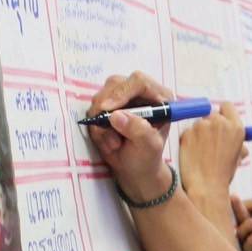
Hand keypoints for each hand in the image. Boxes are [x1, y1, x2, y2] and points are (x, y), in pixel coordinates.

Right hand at [85, 72, 174, 200]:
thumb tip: (116, 116)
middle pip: (115, 84)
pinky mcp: (106, 107)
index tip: (107, 110)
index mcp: (159, 97)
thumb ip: (138, 130)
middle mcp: (139, 93)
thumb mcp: (150, 147)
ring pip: (100, 98)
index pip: (138, 82)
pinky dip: (96, 128)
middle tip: (107, 133)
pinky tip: (107, 142)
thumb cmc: (147, 157)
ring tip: (114, 144)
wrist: (134, 168)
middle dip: (106, 109)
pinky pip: (92, 111)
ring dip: (101, 124)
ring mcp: (121, 98)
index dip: (121, 92)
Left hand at [178, 102, 245, 197]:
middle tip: (209, 142)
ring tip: (202, 153)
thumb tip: (237, 138)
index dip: (224, 114)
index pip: (227, 106)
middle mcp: (219, 122)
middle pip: (212, 114)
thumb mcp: (237, 157)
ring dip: (199, 134)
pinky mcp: (187, 133)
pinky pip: (188, 133)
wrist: (207, 186)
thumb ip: (238, 143)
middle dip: (210, 125)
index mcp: (236, 127)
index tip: (221, 122)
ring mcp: (201, 126)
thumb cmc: (223, 174)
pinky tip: (193, 155)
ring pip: (199, 124)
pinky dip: (189, 141)